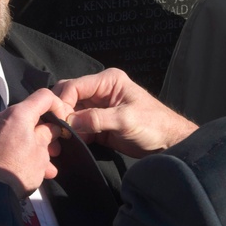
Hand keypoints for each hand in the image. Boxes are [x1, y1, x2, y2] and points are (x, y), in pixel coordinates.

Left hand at [0, 88, 73, 195]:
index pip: (43, 96)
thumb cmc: (17, 171)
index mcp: (18, 114)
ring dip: (32, 144)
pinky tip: (26, 168)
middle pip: (28, 115)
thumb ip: (47, 135)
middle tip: (54, 149)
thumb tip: (50, 128)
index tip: (62, 123)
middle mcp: (0, 117)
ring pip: (17, 131)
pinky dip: (16, 149)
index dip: (58, 106)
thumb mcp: (41, 154)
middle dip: (44, 131)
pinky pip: (4, 141)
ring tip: (44, 167)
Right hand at [52, 68, 197, 157]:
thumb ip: (96, 119)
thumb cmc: (153, 125)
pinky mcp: (97, 125)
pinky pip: (77, 126)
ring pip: (70, 112)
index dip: (63, 102)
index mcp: (108, 81)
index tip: (59, 121)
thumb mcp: (125, 120)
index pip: (74, 86)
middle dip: (61, 111)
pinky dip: (72, 134)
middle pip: (68, 96)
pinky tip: (70, 143)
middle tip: (57, 130)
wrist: (168, 144)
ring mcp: (97, 108)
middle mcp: (100, 91)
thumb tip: (68, 121)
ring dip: (64, 125)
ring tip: (60, 139)